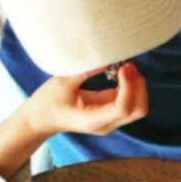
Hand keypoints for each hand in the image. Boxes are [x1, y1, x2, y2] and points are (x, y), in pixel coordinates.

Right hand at [23, 62, 147, 137]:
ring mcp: (111, 121)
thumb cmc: (48, 102)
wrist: (42, 119)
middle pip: (138, 109)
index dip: (129, 87)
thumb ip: (84, 71)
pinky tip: (120, 72)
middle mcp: (107, 124)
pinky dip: (131, 86)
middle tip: (127, 65)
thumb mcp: (62, 83)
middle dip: (138, 86)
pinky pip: (130, 102)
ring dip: (137, 86)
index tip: (123, 67)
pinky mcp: (111, 113)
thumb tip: (105, 57)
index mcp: (94, 120)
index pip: (123, 108)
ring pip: (138, 107)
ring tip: (125, 66)